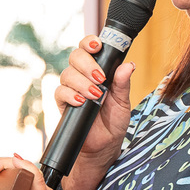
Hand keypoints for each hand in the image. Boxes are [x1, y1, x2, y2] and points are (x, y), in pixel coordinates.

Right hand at [53, 35, 137, 172]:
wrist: (104, 146)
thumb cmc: (114, 122)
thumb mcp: (123, 102)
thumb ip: (123, 84)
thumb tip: (129, 65)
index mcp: (98, 70)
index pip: (89, 48)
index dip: (90, 42)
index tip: (97, 46)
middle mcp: (83, 76)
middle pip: (75, 56)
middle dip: (87, 64)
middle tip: (100, 78)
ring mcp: (72, 89)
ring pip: (67, 74)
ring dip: (82, 82)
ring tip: (95, 95)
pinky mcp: (63, 103)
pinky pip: (60, 92)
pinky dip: (70, 95)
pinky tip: (81, 102)